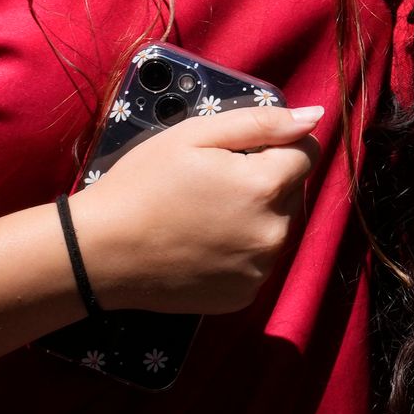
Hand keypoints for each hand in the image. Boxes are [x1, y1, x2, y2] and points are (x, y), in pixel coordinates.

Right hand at [65, 104, 323, 314]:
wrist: (98, 252)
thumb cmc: (143, 183)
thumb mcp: (196, 135)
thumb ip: (263, 123)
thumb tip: (315, 116)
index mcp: (265, 187)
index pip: (306, 154)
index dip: (275, 146)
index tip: (237, 154)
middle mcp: (273, 232)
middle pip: (292, 192)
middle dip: (265, 181)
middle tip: (214, 184)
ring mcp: (259, 270)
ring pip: (277, 227)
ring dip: (256, 216)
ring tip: (206, 215)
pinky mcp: (243, 296)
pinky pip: (258, 261)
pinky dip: (242, 250)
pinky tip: (205, 244)